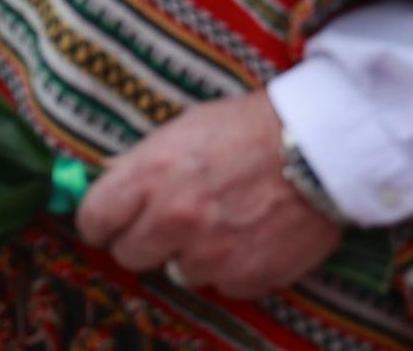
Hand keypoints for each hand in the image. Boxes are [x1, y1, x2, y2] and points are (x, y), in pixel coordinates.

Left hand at [73, 90, 343, 300]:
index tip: (110, 219)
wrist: (319, 147)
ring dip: (190, 253)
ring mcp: (212, 253)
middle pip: (128, 255)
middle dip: (142, 239)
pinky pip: (221, 284)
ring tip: (220, 219)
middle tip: (166, 220)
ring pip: (176, 272)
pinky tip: (248, 233)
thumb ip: (141, 162)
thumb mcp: (182, 129)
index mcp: (151, 176)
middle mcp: (175, 219)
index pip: (94, 220)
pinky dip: (230, 266)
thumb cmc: (247, 128)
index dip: (100, 220)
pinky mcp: (247, 276)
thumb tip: (106, 180)